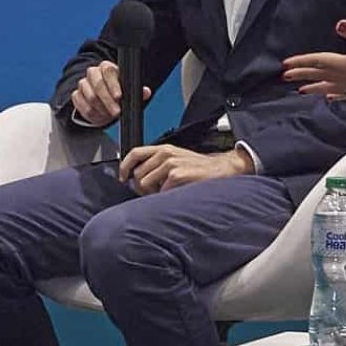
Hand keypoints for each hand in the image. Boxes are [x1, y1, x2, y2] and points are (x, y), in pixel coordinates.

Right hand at [70, 60, 153, 127]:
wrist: (102, 100)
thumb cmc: (117, 93)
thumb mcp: (128, 91)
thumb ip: (138, 91)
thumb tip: (146, 92)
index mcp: (107, 68)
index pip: (108, 71)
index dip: (113, 84)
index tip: (119, 96)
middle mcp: (93, 73)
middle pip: (98, 84)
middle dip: (108, 100)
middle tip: (116, 112)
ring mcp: (83, 83)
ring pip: (89, 95)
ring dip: (100, 108)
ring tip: (109, 115)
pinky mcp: (76, 95)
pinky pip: (80, 104)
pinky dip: (90, 112)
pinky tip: (99, 116)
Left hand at [118, 144, 251, 194]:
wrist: (222, 169)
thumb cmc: (198, 168)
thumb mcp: (176, 160)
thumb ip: (157, 165)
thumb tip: (137, 180)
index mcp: (163, 149)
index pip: (134, 153)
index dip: (125, 167)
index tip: (123, 178)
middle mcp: (165, 153)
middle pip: (138, 173)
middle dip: (142, 186)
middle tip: (153, 192)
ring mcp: (171, 163)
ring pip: (145, 183)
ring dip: (152, 192)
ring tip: (166, 192)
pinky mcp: (178, 175)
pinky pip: (160, 191)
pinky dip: (165, 196)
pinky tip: (176, 193)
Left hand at [282, 20, 345, 104]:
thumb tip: (339, 25)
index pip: (323, 62)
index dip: (303, 62)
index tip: (287, 64)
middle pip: (323, 77)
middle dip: (303, 75)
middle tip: (285, 77)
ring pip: (332, 89)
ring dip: (315, 87)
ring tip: (301, 89)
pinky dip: (335, 95)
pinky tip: (331, 97)